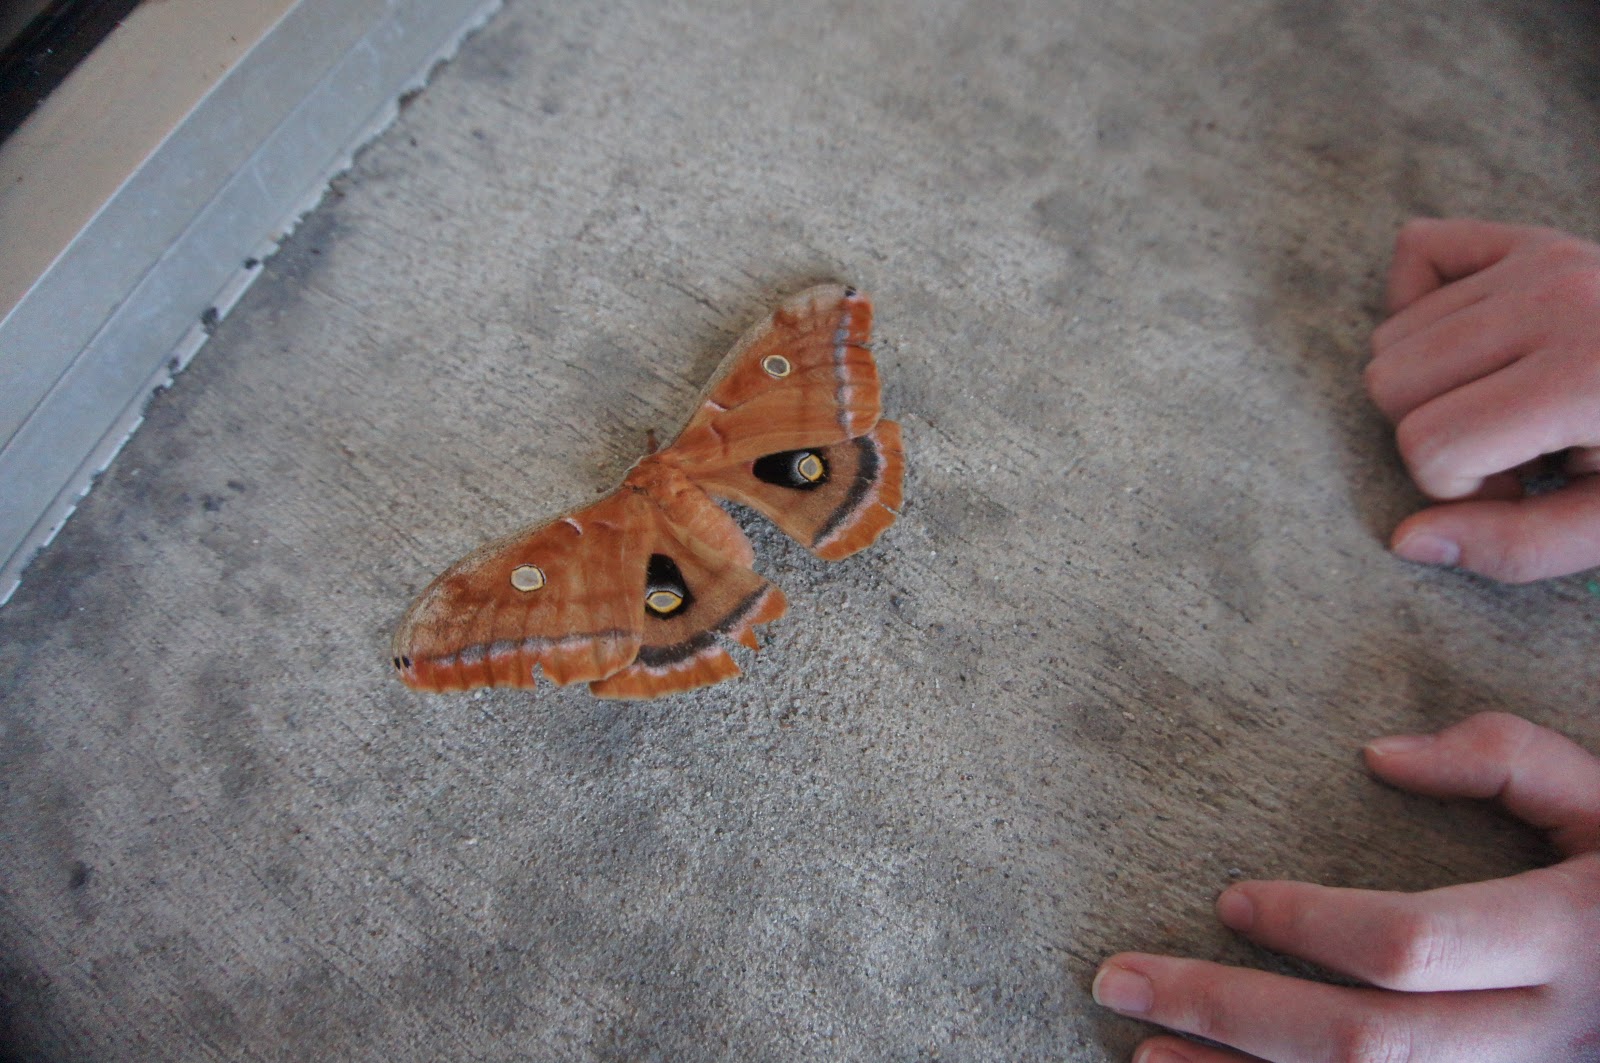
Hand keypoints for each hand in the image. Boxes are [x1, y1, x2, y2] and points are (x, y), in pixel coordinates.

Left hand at [1093, 712, 1599, 1061]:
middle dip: (1228, 1011)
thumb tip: (1378, 756)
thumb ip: (1503, 758)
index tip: (1227, 898)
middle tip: (1120, 979)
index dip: (1309, 923)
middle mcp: (1548, 1036)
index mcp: (1566, 938)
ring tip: (1144, 1055)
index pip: (1409, 945)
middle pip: (1364, 1044)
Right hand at [1366, 218, 1599, 581]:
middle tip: (1514, 451)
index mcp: (1583, 376)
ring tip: (1514, 405)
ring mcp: (1543, 258)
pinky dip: (1422, 303)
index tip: (1524, 490)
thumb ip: (1519, 547)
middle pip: (1390, 381)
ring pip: (1392, 335)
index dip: (1458, 488)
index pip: (1427, 443)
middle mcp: (1555, 299)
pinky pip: (1418, 251)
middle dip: (1433, 434)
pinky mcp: (1534, 238)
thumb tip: (1407, 540)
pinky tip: (1477, 348)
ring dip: (1435, 384)